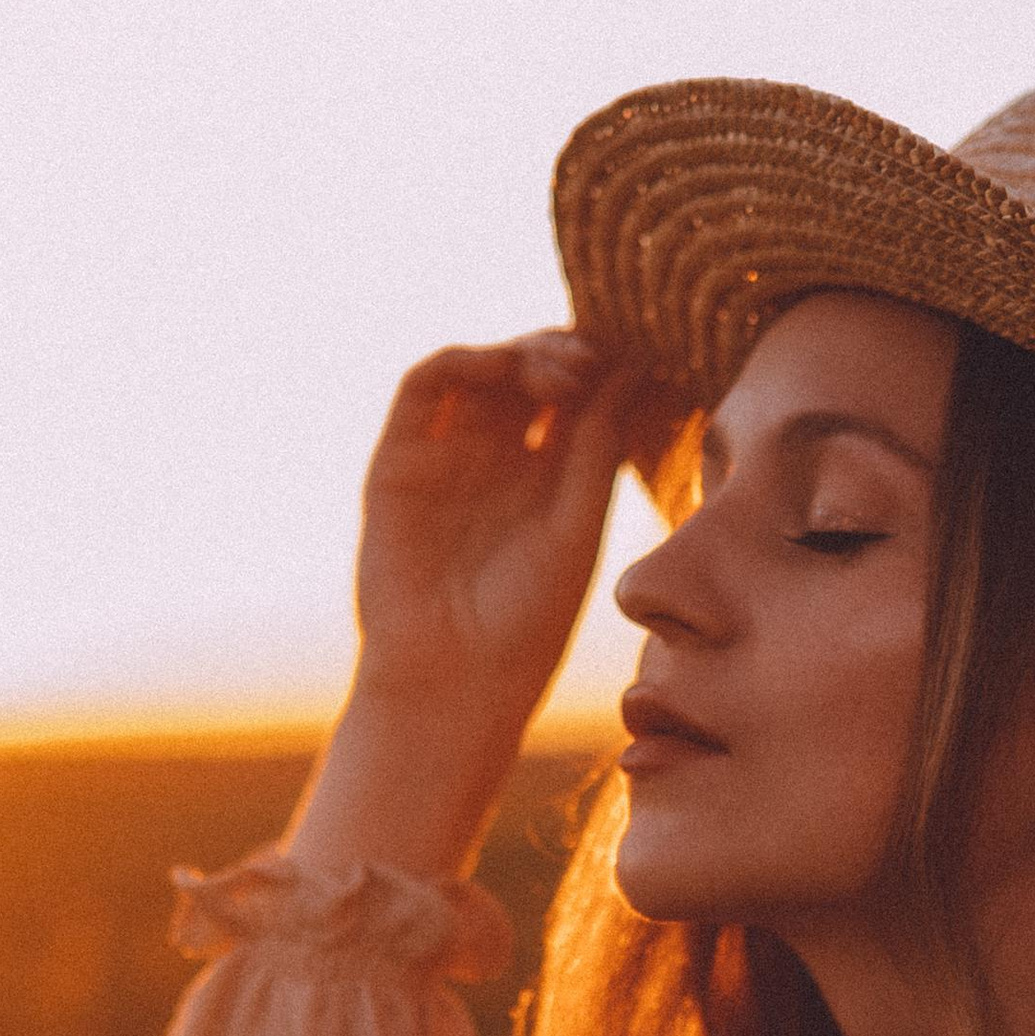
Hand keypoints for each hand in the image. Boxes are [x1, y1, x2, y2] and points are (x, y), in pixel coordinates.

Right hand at [282, 333, 649, 881]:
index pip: (573, 396)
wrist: (452, 684)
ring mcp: (445, 456)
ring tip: (561, 370)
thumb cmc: (525, 625)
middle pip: (528, 372)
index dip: (600, 366)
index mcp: (545, 478)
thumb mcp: (577, 526)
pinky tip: (504, 368)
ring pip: (481, 370)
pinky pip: (422, 388)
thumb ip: (596, 446)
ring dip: (520, 351)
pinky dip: (463, 361)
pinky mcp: (398, 461)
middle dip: (563, 351)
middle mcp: (494, 460)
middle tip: (592, 363)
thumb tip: (636, 365)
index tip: (636, 357)